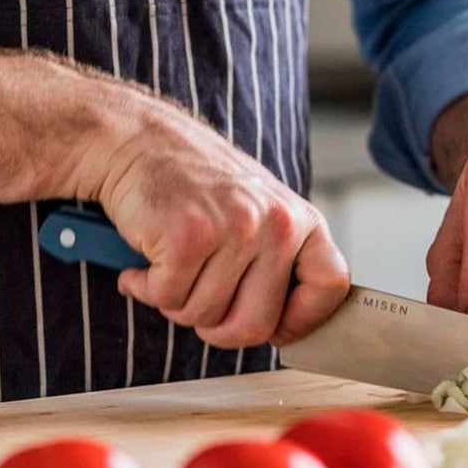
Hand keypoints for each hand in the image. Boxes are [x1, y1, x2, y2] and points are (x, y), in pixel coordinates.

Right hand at [94, 97, 349, 348]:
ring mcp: (236, 229)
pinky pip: (168, 297)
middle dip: (218, 328)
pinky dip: (146, 288)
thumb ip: (278, 262)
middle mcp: (278, 224)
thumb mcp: (259, 213)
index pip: (331, 286)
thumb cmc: (196, 186)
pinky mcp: (189, 236)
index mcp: (302, 220)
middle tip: (195, 301)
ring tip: (169, 264)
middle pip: (257, 325)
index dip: (302, 320)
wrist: (136, 139)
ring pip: (204, 316)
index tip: (273, 327)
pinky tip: (144, 262)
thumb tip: (282, 328)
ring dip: (175, 301)